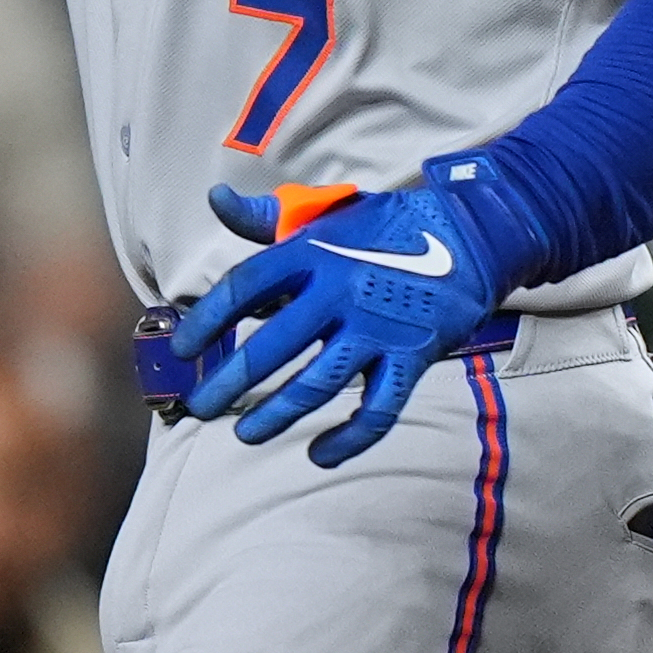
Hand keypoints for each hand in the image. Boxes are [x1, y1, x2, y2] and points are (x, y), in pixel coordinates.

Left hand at [169, 153, 546, 465]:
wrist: (470, 233)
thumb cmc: (384, 225)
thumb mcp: (324, 210)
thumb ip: (266, 215)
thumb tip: (216, 197)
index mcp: (311, 252)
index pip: (245, 288)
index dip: (208, 319)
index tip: (182, 347)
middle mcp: (339, 291)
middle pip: (273, 345)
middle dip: (230, 382)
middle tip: (200, 406)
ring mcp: (377, 327)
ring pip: (319, 383)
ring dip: (279, 413)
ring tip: (245, 433)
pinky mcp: (411, 355)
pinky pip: (379, 409)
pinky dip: (350, 438)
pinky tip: (319, 454)